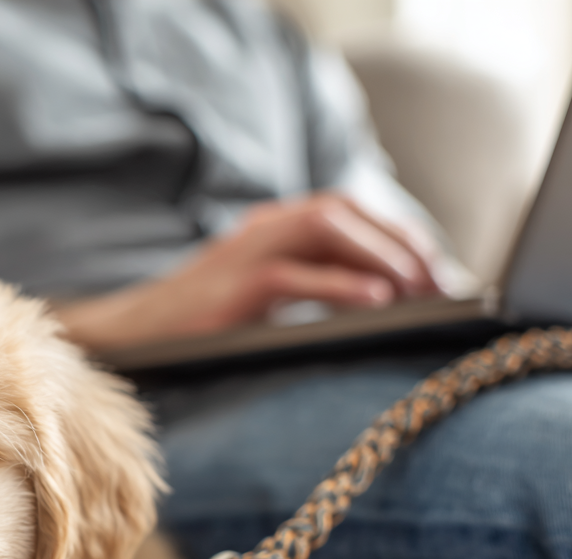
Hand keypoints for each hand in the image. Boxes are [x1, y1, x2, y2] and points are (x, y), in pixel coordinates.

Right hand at [54, 192, 443, 352]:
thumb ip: (308, 282)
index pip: (347, 209)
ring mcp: (245, 253)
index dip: (397, 232)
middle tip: (439, 282)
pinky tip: (377, 303)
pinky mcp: (234, 289)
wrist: (133, 335)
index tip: (436, 267)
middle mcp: (262, 227)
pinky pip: (296, 276)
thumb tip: (379, 298)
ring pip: (327, 229)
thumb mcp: (261, 294)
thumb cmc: (200, 323)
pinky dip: (342, 287)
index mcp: (271, 226)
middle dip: (399, 241)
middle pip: (345, 210)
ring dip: (380, 255)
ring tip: (417, 288)